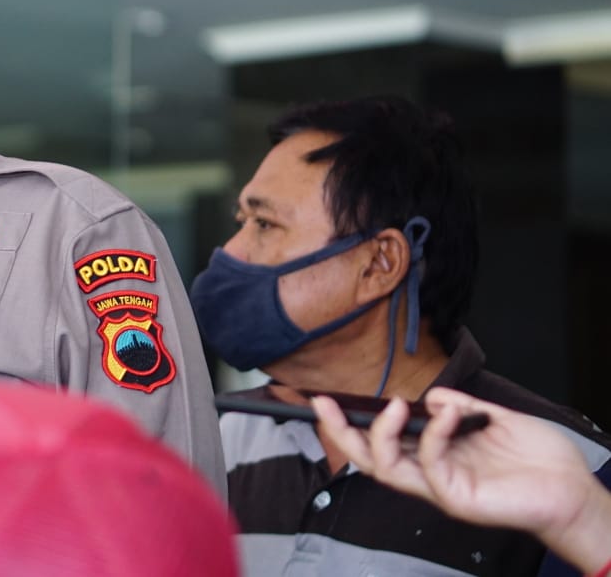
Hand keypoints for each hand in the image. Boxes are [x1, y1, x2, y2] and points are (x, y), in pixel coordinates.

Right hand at [313, 387, 602, 539]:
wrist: (574, 490)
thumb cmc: (540, 461)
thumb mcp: (496, 419)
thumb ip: (463, 406)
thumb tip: (431, 397)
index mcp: (435, 456)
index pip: (382, 442)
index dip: (352, 424)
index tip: (330, 398)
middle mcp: (430, 474)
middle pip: (369, 459)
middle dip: (340, 433)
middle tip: (323, 404)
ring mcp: (441, 489)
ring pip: (386, 469)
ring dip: (381, 434)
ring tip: (394, 406)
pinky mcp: (457, 499)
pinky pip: (431, 465)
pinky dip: (434, 434)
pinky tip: (450, 413)